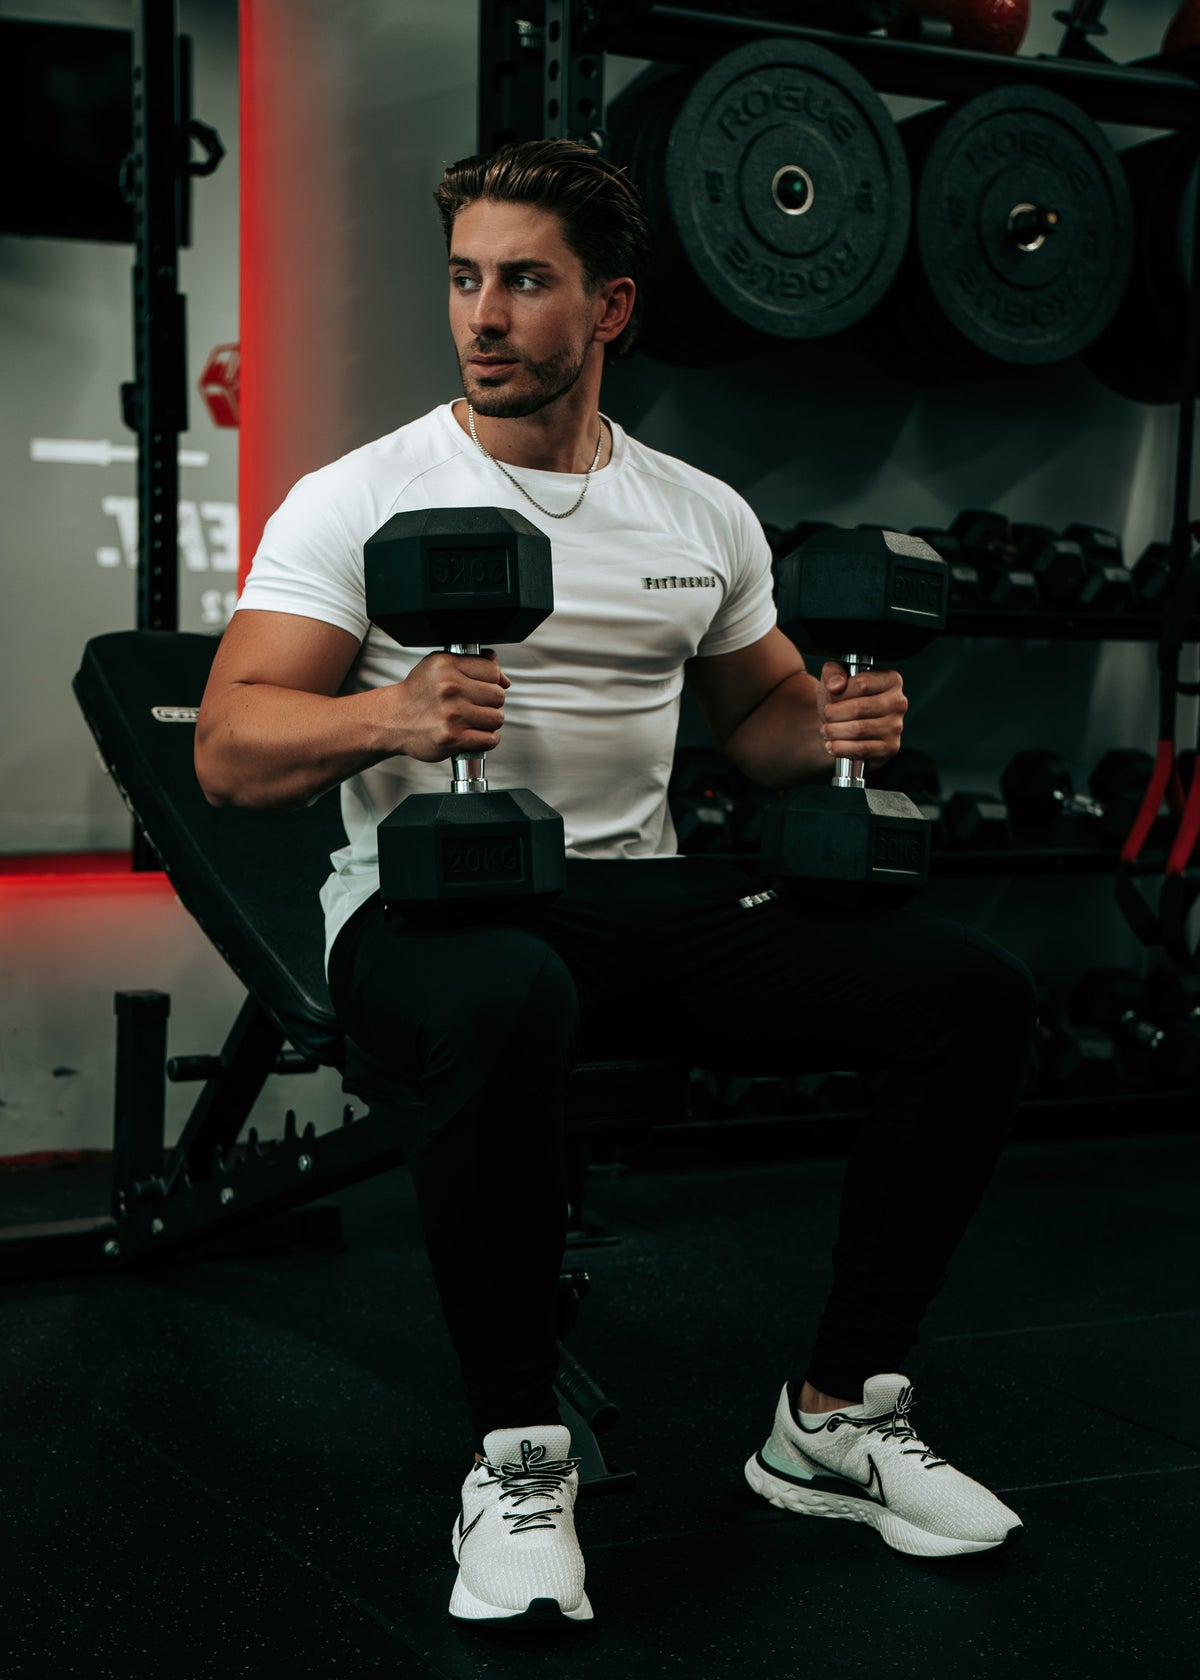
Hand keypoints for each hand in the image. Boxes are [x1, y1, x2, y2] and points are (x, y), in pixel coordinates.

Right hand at [396, 648, 510, 763]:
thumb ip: (470, 663)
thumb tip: (502, 676)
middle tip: (475, 706)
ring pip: (497, 718)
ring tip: (472, 720)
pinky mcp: (453, 738)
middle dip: (490, 703)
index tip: (483, 687)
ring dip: (489, 722)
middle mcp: (449, 688)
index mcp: (447, 665)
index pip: (493, 670)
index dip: (492, 681)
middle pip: (498, 695)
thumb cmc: (416, 694)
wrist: (392, 720)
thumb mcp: (438, 665)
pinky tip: (472, 734)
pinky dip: (485, 739)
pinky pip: (490, 739)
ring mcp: (452, 714)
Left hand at [817, 660, 905, 767]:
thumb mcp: (834, 679)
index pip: (862, 684)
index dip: (839, 693)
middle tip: (826, 716)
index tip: (831, 698)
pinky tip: (832, 744)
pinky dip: (841, 747)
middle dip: (834, 714)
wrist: (846, 724)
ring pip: (859, 729)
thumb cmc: (843, 699)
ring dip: (835, 731)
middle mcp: (898, 703)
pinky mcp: (890, 748)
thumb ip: (833, 672)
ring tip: (826, 730)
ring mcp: (896, 727)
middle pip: (859, 708)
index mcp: (891, 680)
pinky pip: (862, 748)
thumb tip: (836, 685)